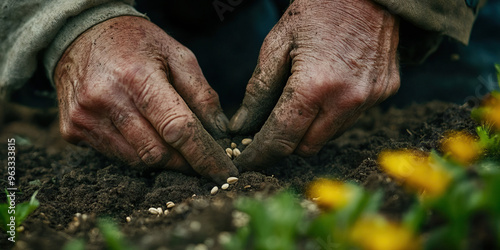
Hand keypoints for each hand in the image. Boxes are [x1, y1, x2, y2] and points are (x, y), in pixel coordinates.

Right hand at [55, 16, 237, 182]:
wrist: (80, 33)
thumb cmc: (137, 43)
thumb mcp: (177, 54)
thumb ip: (202, 93)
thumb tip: (221, 133)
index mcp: (137, 77)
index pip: (177, 128)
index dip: (204, 155)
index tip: (224, 172)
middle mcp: (106, 100)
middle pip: (157, 153)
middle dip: (186, 161)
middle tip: (201, 157)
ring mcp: (85, 118)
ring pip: (137, 160)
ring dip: (163, 159)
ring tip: (174, 144)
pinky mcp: (73, 130)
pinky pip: (116, 156)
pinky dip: (138, 153)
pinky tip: (144, 134)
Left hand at [229, 0, 399, 169]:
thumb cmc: (316, 11)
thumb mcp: (276, 45)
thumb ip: (258, 91)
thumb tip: (241, 127)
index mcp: (315, 86)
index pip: (281, 138)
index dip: (259, 154)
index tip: (245, 160)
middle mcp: (348, 99)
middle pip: (306, 147)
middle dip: (284, 143)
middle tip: (268, 129)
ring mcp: (371, 98)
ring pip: (329, 137)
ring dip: (309, 130)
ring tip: (299, 103)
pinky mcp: (385, 93)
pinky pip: (351, 120)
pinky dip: (332, 116)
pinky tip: (326, 91)